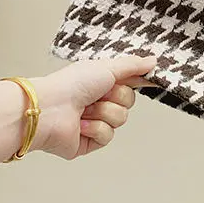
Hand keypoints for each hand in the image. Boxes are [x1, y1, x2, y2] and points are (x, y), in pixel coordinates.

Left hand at [33, 55, 155, 159]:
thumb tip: (153, 61)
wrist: (50, 109)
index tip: (148, 78)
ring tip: (85, 109)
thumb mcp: (107, 67)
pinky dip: (96, 128)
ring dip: (104, 112)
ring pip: (120, 119)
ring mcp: (94, 121)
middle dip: (116, 97)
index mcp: (101, 82)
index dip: (137, 80)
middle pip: (128, 101)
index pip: (129, 81)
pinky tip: (81, 124)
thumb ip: (133, 65)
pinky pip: (108, 136)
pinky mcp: (89, 141)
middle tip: (99, 93)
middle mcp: (98, 100)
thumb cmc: (71, 84)